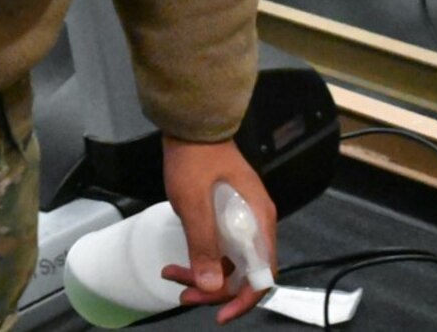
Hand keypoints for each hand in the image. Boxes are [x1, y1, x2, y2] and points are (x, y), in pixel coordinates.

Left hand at [158, 135, 275, 324]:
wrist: (189, 124)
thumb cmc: (195, 156)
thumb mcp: (194, 202)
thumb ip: (204, 244)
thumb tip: (211, 286)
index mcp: (259, 221)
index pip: (262, 275)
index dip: (243, 299)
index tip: (220, 313)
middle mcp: (255, 223)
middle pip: (244, 272)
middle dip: (214, 288)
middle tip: (185, 293)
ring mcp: (241, 219)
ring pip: (228, 261)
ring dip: (204, 274)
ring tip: (173, 276)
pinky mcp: (225, 215)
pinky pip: (219, 246)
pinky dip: (201, 257)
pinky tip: (179, 261)